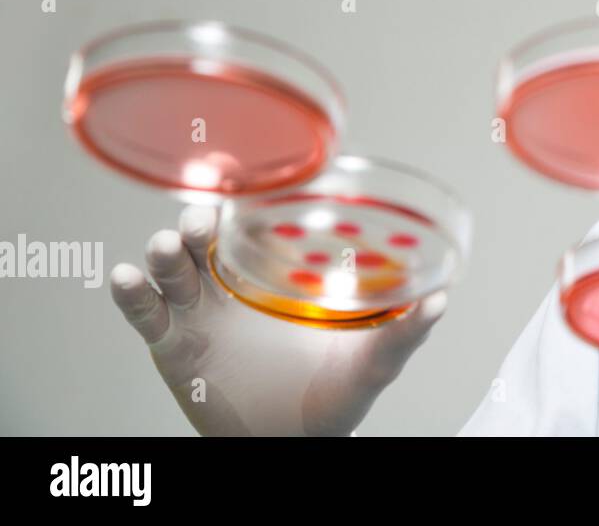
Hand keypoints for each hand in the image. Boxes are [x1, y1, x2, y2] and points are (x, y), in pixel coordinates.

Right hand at [110, 202, 444, 435]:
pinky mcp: (174, 345)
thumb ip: (403, 333)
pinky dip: (131, 294)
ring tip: (168, 247)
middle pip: (209, 238)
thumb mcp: (372, 361)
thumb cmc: (336, 396)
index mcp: (282, 274)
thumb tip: (443, 300)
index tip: (249, 182)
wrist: (293, 447)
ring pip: (174, 267)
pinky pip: (145, 314)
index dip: (252, 201)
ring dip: (167, 252)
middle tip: (203, 219)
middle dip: (200, 223)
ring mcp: (201, 311)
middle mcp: (237, 282)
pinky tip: (126, 279)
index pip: (263, 225)